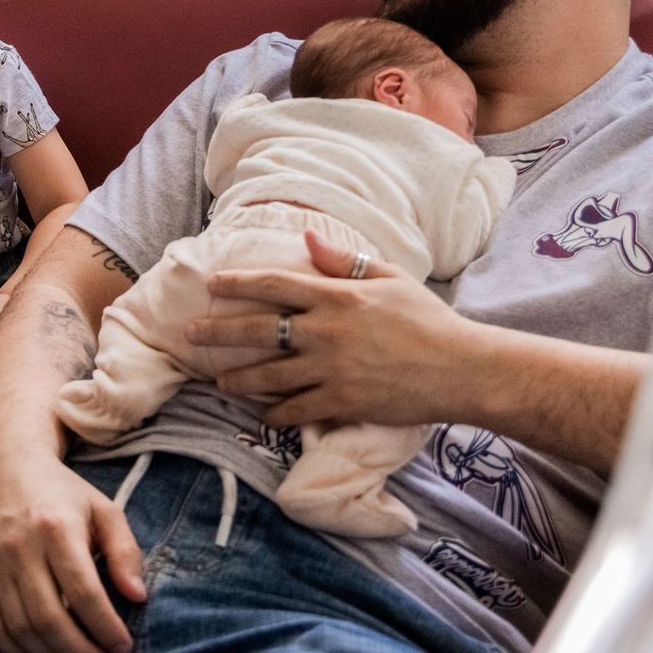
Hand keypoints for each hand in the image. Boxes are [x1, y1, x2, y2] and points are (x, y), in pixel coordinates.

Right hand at [0, 453, 145, 652]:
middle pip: (49, 617)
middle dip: (80, 651)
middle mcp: (20, 548)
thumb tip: (137, 596)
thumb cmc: (61, 491)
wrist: (5, 466)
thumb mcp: (103, 509)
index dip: (105, 627)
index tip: (123, 646)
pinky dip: (18, 652)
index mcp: (56, 528)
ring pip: (21, 628)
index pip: (83, 592)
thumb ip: (125, 551)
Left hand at [188, 229, 475, 426]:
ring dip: (238, 378)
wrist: (463, 369)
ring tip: (218, 381)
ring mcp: (332, 368)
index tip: (211, 285)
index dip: (238, 284)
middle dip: (219, 332)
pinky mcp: (343, 401)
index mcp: (337, 296)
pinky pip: (296, 410)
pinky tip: (262, 413)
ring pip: (269, 374)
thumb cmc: (428, 320)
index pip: (274, 284)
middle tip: (189, 334)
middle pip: (258, 329)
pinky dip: (275, 412)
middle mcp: (326, 331)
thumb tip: (307, 239)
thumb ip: (344, 262)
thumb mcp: (390, 279)